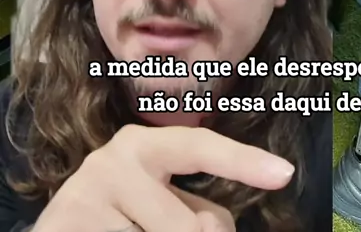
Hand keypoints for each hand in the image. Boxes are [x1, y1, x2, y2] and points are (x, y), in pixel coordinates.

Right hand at [32, 124, 293, 231]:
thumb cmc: (117, 220)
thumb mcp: (158, 206)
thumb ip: (191, 212)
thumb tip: (214, 230)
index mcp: (144, 143)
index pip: (200, 147)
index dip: (244, 161)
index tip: (285, 173)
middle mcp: (115, 158)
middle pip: (191, 228)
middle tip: (154, 227)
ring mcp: (89, 192)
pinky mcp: (69, 224)